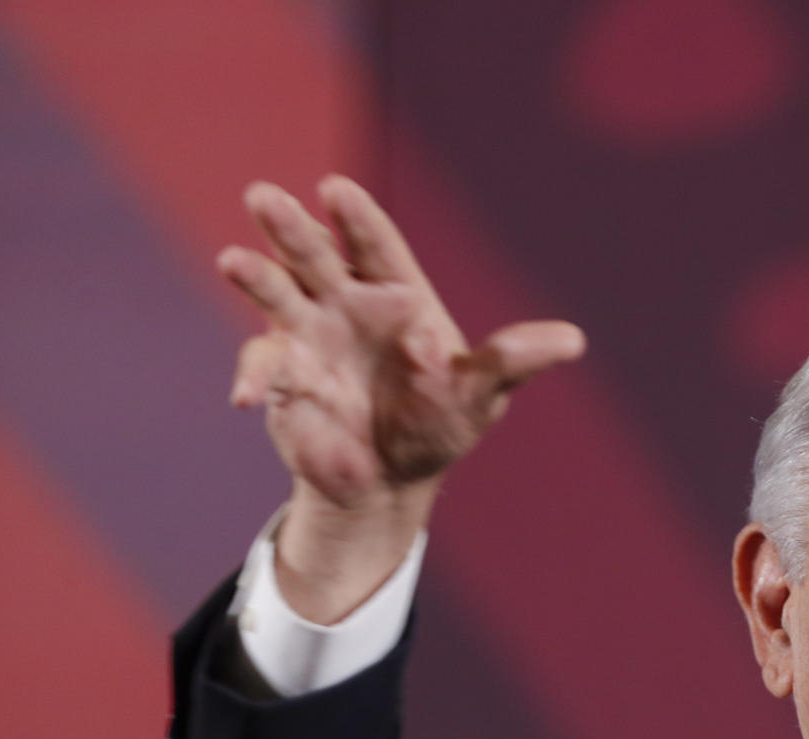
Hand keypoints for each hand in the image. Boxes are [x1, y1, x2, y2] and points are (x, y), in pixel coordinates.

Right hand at [218, 176, 584, 619]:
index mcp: (397, 295)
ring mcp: (308, 336)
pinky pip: (264, 369)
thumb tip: (574, 340)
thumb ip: (513, 362)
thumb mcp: (481, 394)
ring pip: (278, 294)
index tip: (335, 189)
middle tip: (264, 196)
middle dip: (292, 228)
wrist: (391, 478)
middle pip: (316, 255)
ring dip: (256, 276)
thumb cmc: (439, 423)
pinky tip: (248, 398)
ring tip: (233, 260)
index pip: (375, 246)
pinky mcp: (283, 378)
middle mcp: (346, 304)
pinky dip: (255, 378)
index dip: (355, 217)